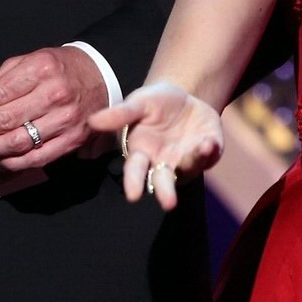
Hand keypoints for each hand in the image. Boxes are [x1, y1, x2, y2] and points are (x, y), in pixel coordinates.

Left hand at [0, 46, 108, 171]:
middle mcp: (55, 95)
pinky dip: (14, 163)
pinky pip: (38, 158)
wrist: (101, 75)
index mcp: (41, 69)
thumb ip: (3, 80)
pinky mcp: (73, 139)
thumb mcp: (31, 60)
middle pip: (6, 121)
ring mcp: (65, 120)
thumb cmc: (61, 67)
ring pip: (20, 143)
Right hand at [89, 82, 222, 210]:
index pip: (134, 171)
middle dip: (166, 193)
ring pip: (188, 169)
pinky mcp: (207, 153)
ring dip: (193, 162)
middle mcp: (163, 162)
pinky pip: (208, 156)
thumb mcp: (138, 103)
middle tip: (168, 203)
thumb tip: (92, 121)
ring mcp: (185, 160)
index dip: (133, 183)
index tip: (132, 196)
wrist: (184, 97)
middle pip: (162, 182)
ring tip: (200, 148)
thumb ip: (120, 114)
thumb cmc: (154, 103)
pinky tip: (208, 142)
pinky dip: (209, 151)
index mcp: (141, 152)